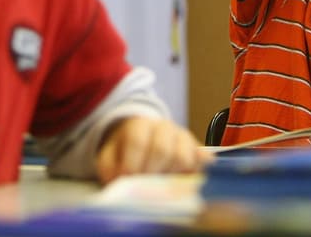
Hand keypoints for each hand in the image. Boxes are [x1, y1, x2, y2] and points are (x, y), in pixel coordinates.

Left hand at [94, 116, 211, 183]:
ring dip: (170, 176)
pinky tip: (184, 183)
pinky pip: (201, 164)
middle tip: (145, 185)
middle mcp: (165, 127)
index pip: (138, 141)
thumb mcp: (109, 158)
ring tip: (161, 185)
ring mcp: (184, 138)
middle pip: (162, 150)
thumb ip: (110, 168)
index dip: (132, 164)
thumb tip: (120, 180)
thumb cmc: (125, 153)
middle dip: (151, 172)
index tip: (128, 179)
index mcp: (140, 124)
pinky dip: (194, 175)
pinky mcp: (197, 151)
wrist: (144, 143)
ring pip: (184, 158)